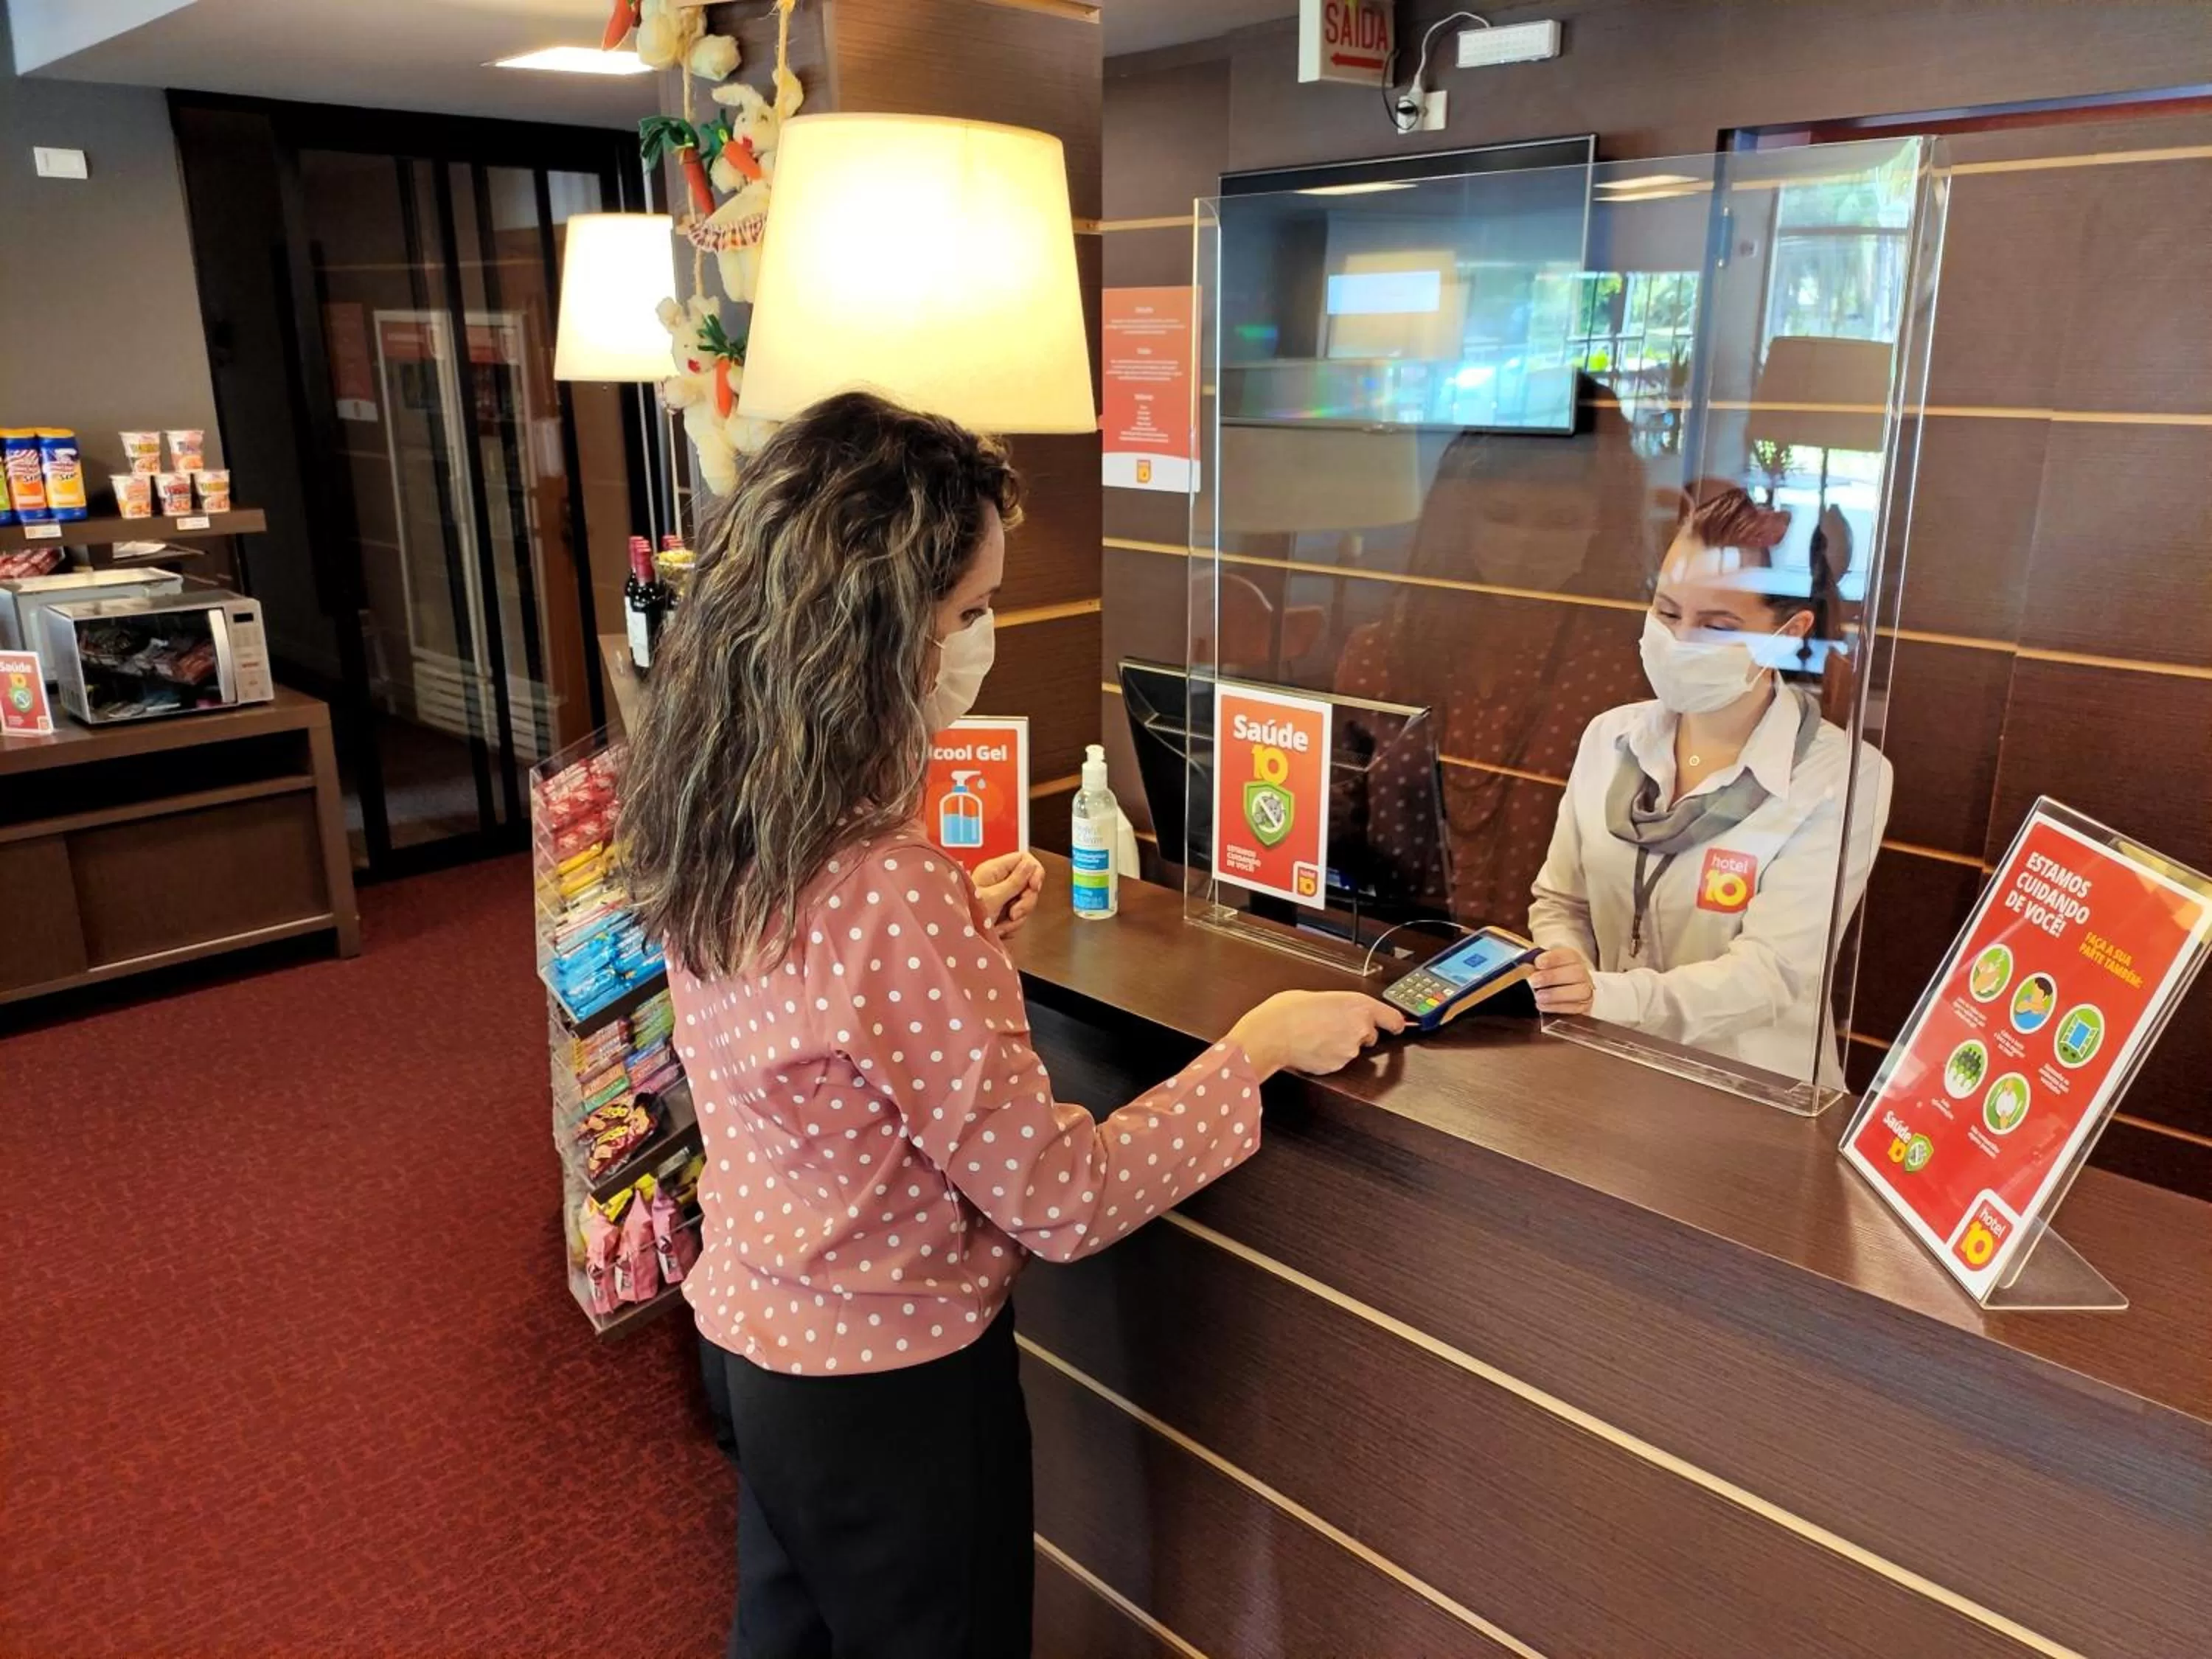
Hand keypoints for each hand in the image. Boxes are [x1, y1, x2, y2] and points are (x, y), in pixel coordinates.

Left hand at [974, 851, 1043, 938]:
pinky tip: (999, 930)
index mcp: (995, 870)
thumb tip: (1030, 864)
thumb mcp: (993, 898)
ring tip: (1001, 926)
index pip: (1024, 859)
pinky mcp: (1002, 912)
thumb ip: (1014, 881)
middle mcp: (1000, 881)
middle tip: (1014, 913)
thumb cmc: (966, 915)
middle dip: (1025, 902)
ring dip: (1017, 918)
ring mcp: (1002, 897)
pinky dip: (1011, 926)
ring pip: (1025, 903)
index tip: (1034, 887)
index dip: (1034, 871)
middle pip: (1029, 884)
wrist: (955, 938)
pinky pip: (1018, 917)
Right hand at [1227, 991, 1406, 1080]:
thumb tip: (1340, 1011)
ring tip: (1317, 1035)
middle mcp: (1360, 1027)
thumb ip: (1339, 1005)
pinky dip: (1329, 1056)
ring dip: (1340, 1045)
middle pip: (1371, 1035)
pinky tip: (1313, 1047)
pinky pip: (1338, 1061)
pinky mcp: (1338, 1066)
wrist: (1272, 1034)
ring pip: (1352, 1049)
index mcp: (1358, 1004)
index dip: (1394, 1024)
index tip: (1396, 1026)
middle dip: (1357, 1033)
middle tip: (1333, 1026)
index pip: (1393, 1018)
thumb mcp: (1318, 996)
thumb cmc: (1288, 1011)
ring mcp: (1350, 1050)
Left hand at [1529, 947, 1594, 1015]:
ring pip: (1580, 991)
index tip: (1537, 963)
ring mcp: (1586, 991)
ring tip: (1538, 997)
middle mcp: (1582, 974)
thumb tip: (1525, 968)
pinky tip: (1542, 1006)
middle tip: (1533, 982)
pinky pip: (1575, 1008)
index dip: (1553, 959)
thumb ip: (1534, 965)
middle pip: (1576, 973)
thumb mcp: (1540, 966)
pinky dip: (1557, 1007)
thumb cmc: (1547, 976)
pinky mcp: (1584, 1007)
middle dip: (1552, 977)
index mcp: (1573, 959)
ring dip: (1556, 994)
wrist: (1558, 991)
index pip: (1569, 955)